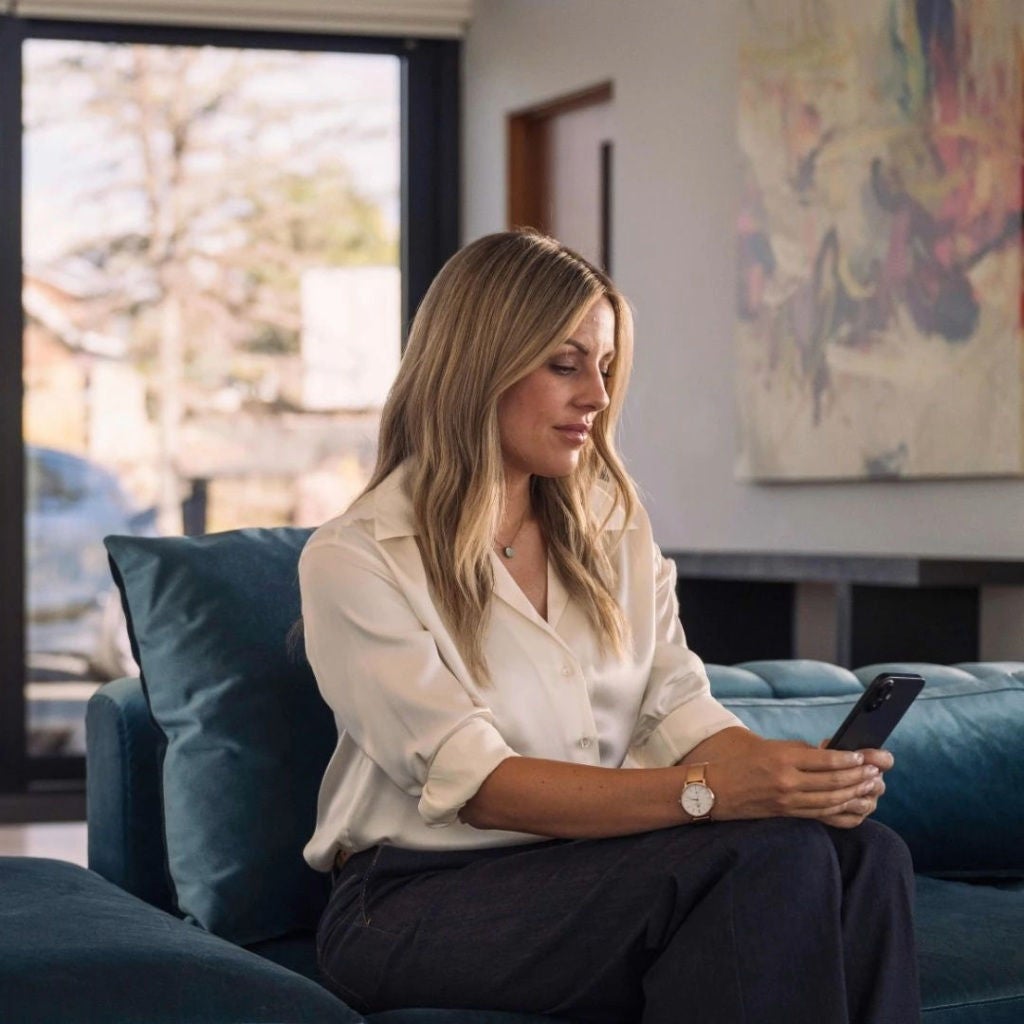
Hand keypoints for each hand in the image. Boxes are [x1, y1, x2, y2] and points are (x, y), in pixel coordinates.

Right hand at [701, 738, 892, 829]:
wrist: (712, 790)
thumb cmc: (739, 762)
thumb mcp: (768, 747)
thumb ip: (799, 751)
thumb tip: (831, 755)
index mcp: (782, 759)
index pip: (825, 760)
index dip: (849, 760)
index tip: (864, 757)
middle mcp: (787, 782)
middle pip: (833, 782)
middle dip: (859, 778)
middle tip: (877, 772)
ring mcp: (788, 802)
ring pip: (831, 800)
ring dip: (855, 794)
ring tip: (872, 787)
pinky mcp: (787, 814)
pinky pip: (821, 814)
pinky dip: (841, 809)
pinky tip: (854, 803)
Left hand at [818, 746, 892, 828]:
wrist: (812, 783)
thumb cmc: (822, 762)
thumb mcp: (826, 751)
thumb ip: (831, 749)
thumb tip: (826, 747)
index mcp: (874, 764)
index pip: (885, 760)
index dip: (876, 758)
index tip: (859, 757)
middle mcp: (875, 785)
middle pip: (877, 785)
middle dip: (857, 780)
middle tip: (839, 776)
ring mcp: (867, 804)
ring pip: (863, 804)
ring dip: (845, 798)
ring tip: (825, 793)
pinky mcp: (855, 818)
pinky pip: (849, 819)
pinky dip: (834, 813)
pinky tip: (819, 806)